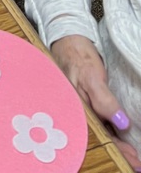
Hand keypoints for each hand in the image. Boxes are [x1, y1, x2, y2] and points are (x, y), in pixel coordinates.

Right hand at [51, 35, 139, 167]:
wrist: (67, 40)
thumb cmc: (77, 57)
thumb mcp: (91, 77)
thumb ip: (104, 100)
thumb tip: (121, 123)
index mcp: (76, 108)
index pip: (99, 135)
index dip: (116, 148)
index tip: (132, 159)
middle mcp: (77, 111)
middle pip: (99, 136)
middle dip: (117, 150)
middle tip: (135, 163)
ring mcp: (81, 106)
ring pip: (98, 130)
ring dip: (114, 142)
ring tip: (130, 154)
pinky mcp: (84, 101)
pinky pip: (97, 120)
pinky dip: (108, 130)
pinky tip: (116, 134)